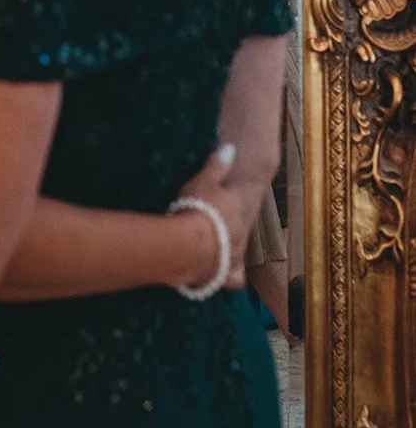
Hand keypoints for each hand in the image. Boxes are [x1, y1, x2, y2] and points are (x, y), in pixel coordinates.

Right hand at [177, 144, 248, 290]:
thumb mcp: (204, 180)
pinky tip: (222, 275)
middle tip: (212, 226)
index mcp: (235, 209)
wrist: (189, 245)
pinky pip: (234, 280)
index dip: (226, 202)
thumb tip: (231, 148)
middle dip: (228, 229)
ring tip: (218, 250)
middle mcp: (239, 234)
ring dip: (231, 252)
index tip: (213, 202)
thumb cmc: (197, 210)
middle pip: (238, 230)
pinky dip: (231, 278)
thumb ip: (217, 164)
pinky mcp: (222, 275)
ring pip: (239, 254)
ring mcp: (232, 256)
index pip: (236, 203)